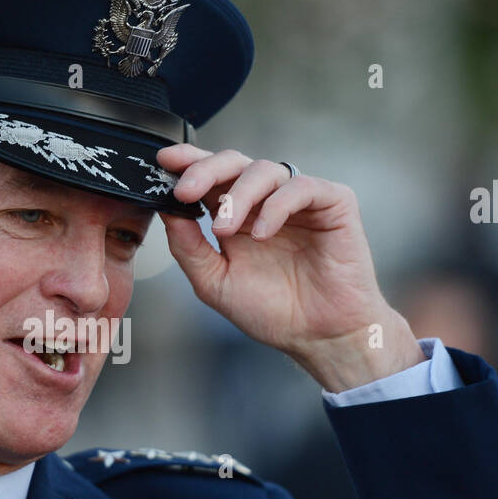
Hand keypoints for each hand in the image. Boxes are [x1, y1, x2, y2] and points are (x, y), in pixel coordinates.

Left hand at [156, 143, 424, 391]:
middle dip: (205, 171)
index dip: (188, 161)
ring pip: (265, 170)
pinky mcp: (333, 203)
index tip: (163, 161)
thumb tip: (166, 211)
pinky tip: (263, 233)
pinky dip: (276, 206)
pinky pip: (301, 187)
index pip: (211, 176)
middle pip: (234, 162)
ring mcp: (300, 200)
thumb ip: (189, 247)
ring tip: (224, 230)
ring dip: (237, 195)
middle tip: (185, 191)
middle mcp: (266, 201)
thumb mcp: (215, 282)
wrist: (320, 338)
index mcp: (237, 215)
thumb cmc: (273, 311)